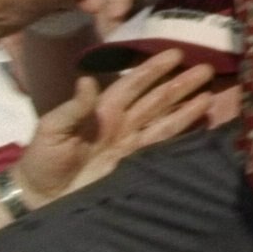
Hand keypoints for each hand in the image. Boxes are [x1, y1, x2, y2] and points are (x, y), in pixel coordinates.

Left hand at [9, 49, 239, 206]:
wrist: (42, 198)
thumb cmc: (42, 159)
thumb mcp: (52, 128)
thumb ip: (74, 107)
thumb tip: (87, 80)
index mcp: (102, 109)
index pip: (133, 83)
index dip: (153, 69)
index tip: (175, 53)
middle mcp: (122, 122)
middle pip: (156, 99)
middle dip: (180, 84)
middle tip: (206, 68)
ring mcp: (131, 144)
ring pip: (165, 119)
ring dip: (187, 106)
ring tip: (210, 92)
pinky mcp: (136, 165)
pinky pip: (163, 145)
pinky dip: (181, 134)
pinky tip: (198, 124)